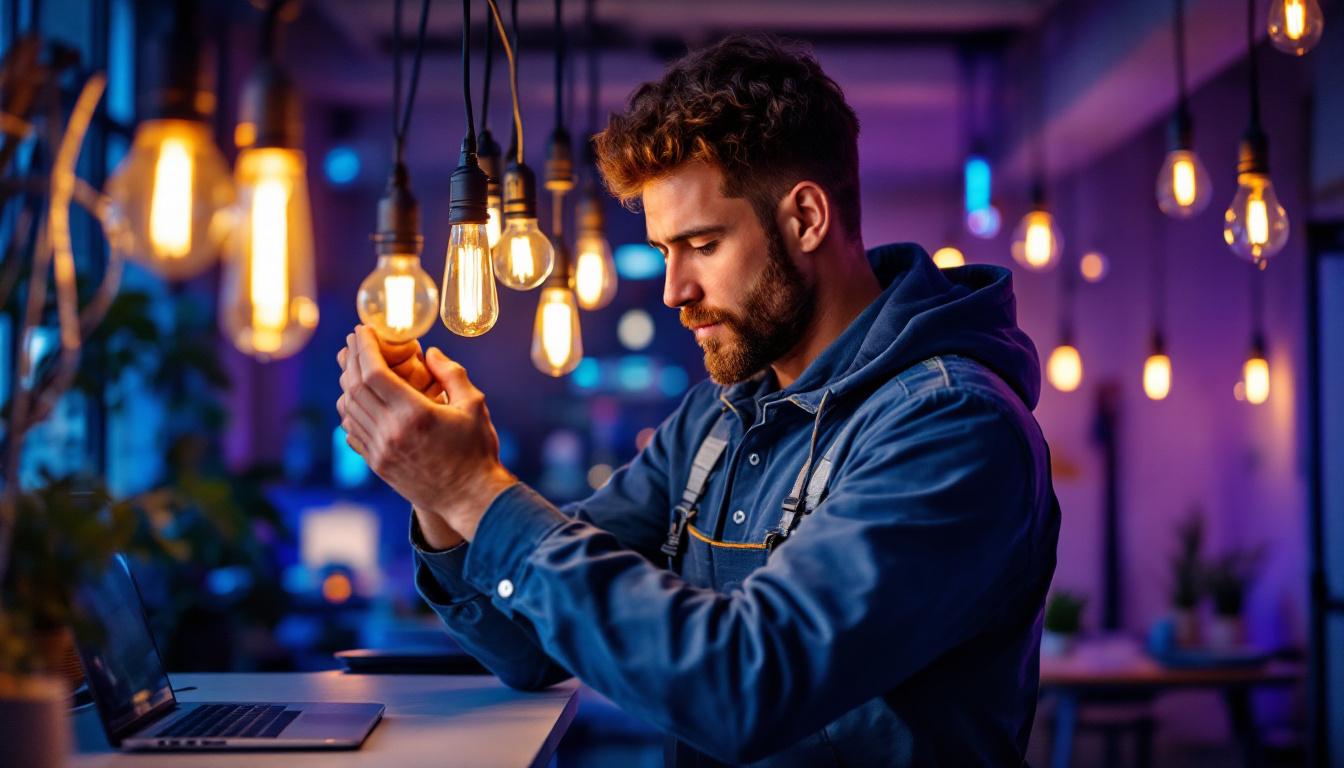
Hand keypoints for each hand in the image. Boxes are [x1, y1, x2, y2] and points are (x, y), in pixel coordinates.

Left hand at [336, 325, 516, 542]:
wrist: (469, 497)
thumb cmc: (476, 449)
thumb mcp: (474, 405)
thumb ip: (451, 374)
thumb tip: (429, 352)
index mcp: (414, 414)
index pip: (374, 373)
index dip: (365, 347)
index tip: (364, 330)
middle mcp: (391, 432)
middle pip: (355, 387)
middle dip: (353, 358)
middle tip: (356, 340)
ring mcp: (380, 451)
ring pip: (349, 408)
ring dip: (347, 382)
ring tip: (354, 364)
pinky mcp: (377, 464)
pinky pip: (352, 430)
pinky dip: (349, 409)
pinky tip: (356, 397)